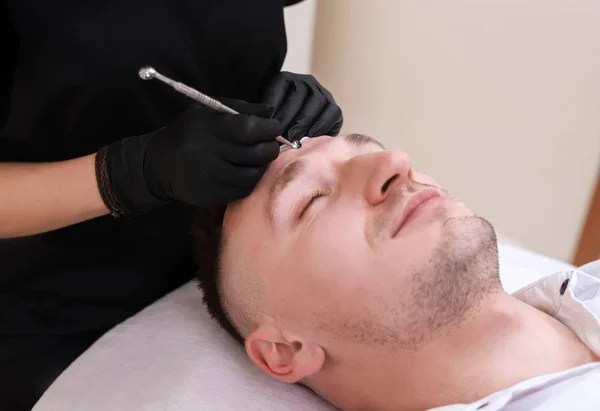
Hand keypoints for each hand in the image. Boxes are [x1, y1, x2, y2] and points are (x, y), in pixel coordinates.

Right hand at [105, 99, 282, 213]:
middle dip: (270, 148)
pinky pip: (242, 191)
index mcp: (207, 127)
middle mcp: (207, 152)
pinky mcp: (209, 195)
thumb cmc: (189, 133)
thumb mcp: (208, 112)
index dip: (268, 129)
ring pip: (252, 175)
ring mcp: (208, 177)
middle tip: (270, 145)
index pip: (248, 129)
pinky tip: (245, 172)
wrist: (159, 164)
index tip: (275, 127)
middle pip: (255, 154)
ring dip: (262, 167)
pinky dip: (250, 181)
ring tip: (258, 159)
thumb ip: (240, 109)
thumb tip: (270, 112)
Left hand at [262, 71, 342, 140]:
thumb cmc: (277, 125)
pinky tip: (311, 135)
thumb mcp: (266, 116)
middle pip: (299, 93)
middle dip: (288, 116)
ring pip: (317, 101)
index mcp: (285, 79)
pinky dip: (322, 124)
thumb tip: (265, 122)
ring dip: (304, 122)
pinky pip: (333, 112)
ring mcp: (322, 94)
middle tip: (281, 134)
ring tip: (294, 138)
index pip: (280, 85)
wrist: (292, 132)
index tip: (268, 122)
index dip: (274, 104)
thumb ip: (264, 115)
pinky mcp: (333, 108)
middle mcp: (306, 82)